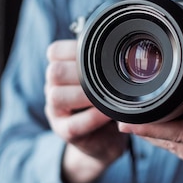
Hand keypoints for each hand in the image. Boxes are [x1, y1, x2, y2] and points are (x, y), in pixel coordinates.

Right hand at [45, 40, 126, 182]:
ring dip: (84, 94)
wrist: (104, 140)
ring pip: (57, 96)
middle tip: (106, 75)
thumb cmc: (106, 103)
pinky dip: (92, 117)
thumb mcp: (104, 81)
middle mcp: (53, 88)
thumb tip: (130, 42)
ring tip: (106, 96)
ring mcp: (55, 111)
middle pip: (54, 72)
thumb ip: (106, 64)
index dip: (72, 49)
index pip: (54, 52)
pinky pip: (74, 124)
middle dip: (80, 72)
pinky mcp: (64, 132)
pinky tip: (108, 113)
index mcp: (61, 70)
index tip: (96, 50)